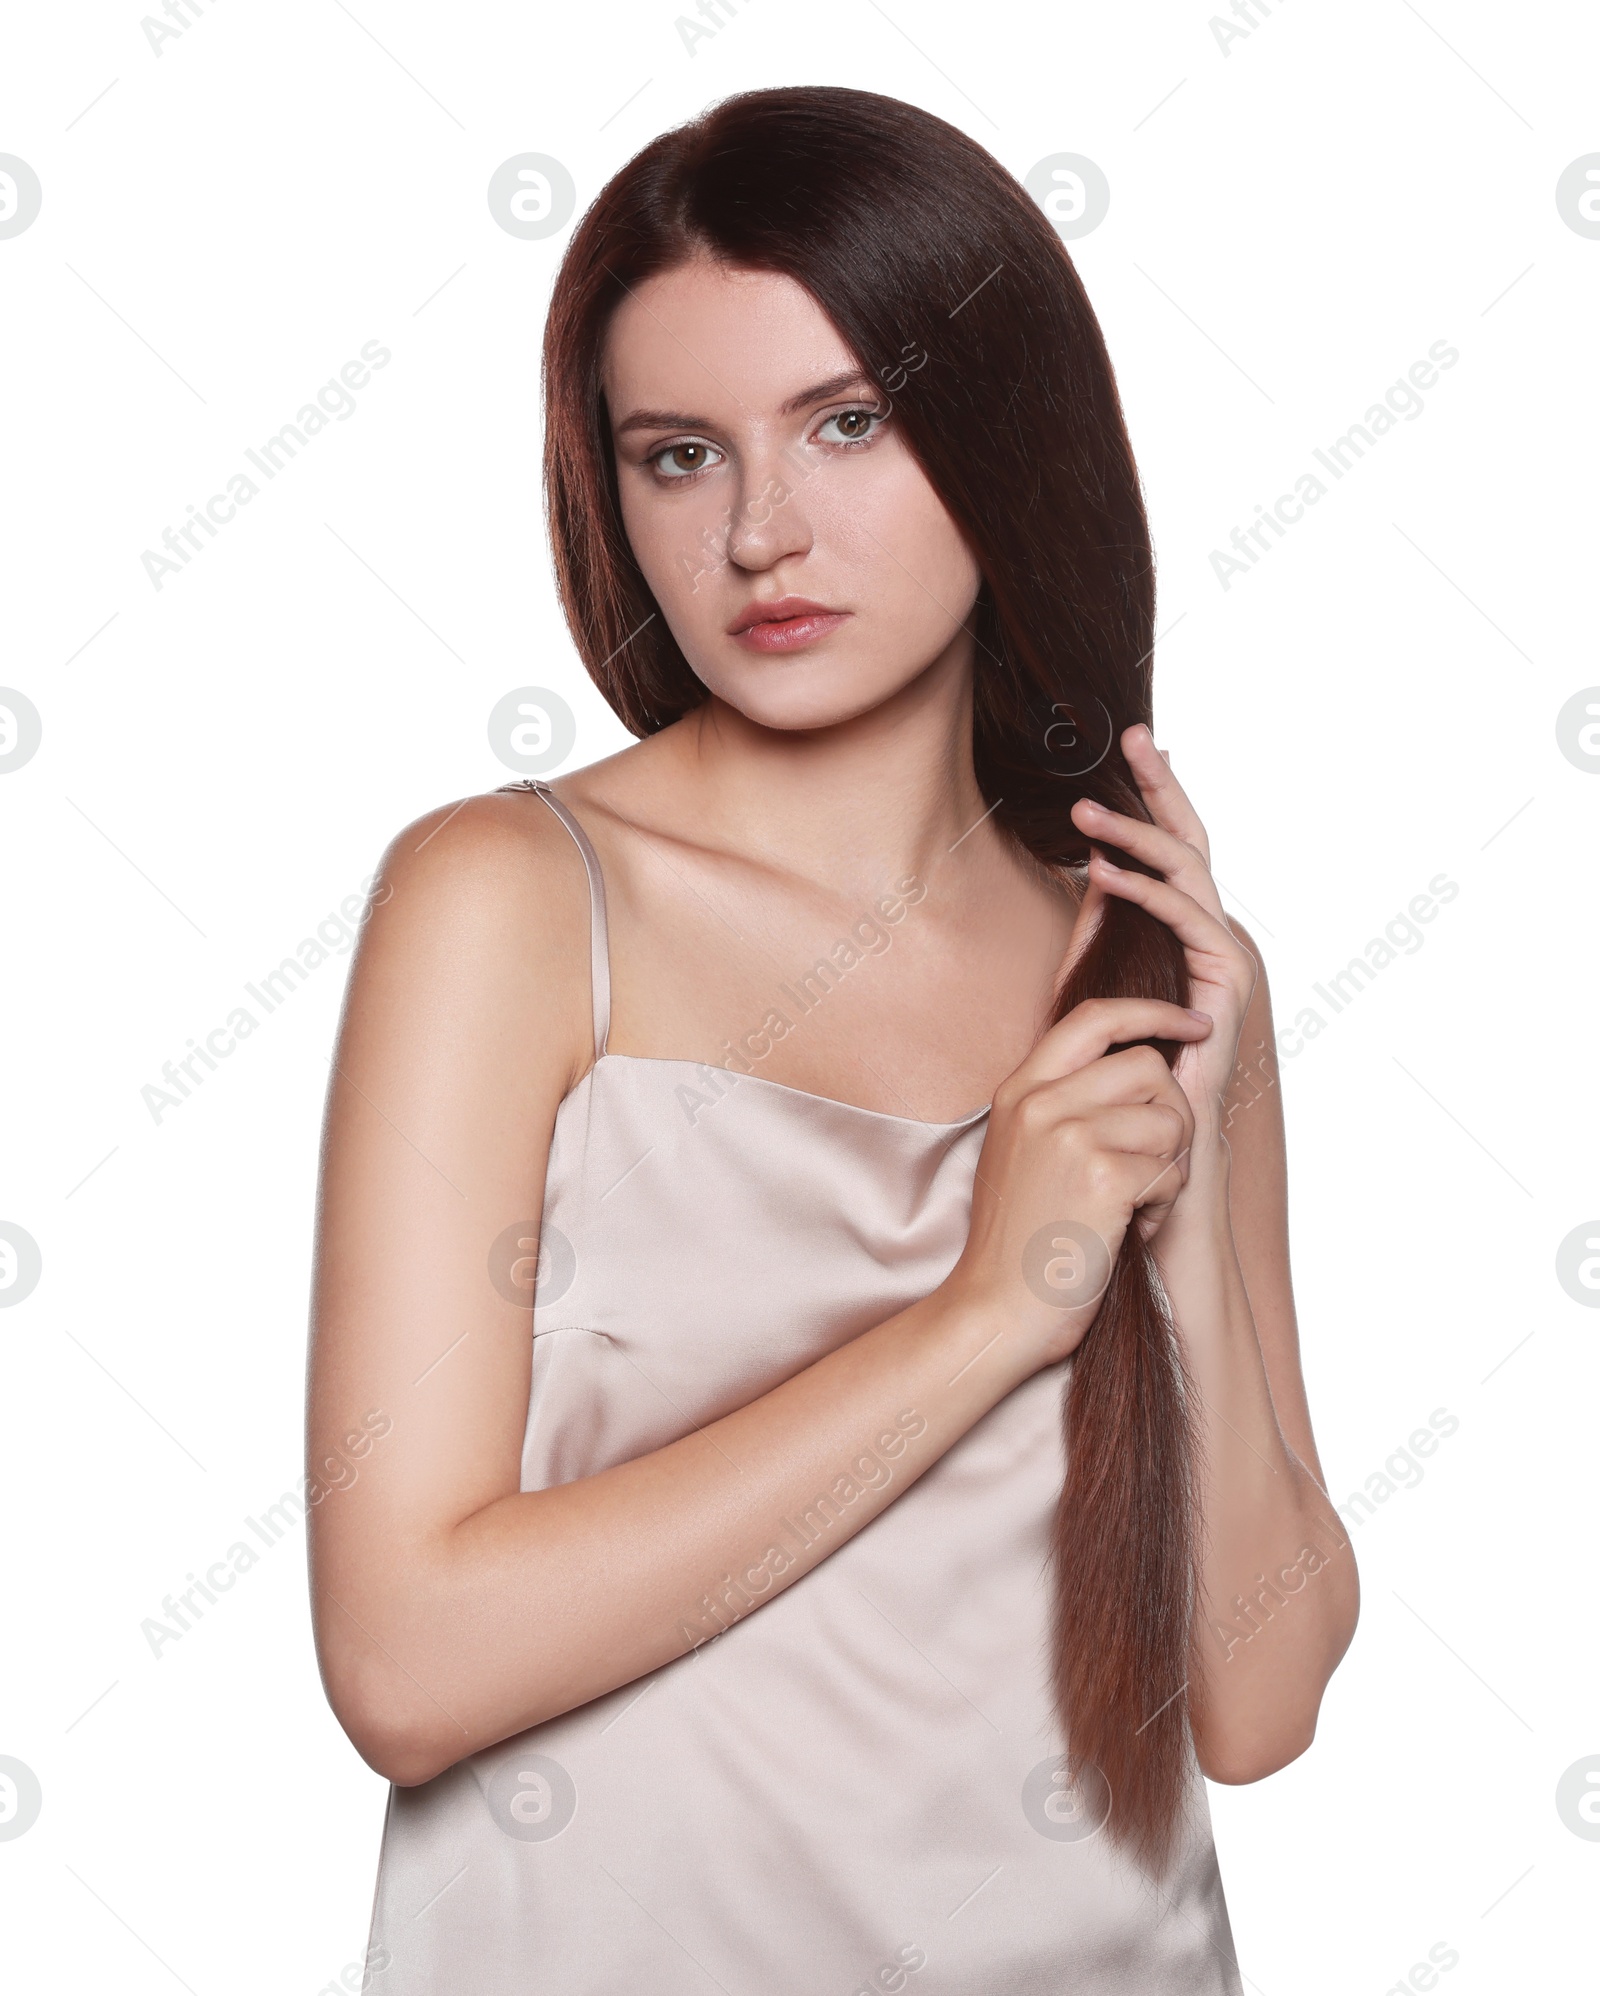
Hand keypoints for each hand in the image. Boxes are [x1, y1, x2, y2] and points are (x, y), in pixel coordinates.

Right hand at [940, 996, 1210, 1372]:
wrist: (996, 1311)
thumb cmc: (1020, 1240)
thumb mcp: (1020, 1150)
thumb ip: (1061, 1100)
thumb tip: (1139, 1060)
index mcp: (1019, 1090)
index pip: (1096, 1017)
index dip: (1154, 1012)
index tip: (1194, 1023)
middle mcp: (1040, 1102)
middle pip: (1149, 1066)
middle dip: (1170, 1114)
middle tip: (1151, 1163)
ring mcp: (1069, 1135)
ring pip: (1170, 1118)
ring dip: (1169, 1165)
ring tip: (1129, 1203)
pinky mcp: (1102, 1176)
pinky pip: (1173, 1169)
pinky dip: (1164, 1204)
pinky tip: (1128, 1227)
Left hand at [1064, 723, 1257, 1158]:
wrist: (1162, 1141)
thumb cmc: (1126, 1070)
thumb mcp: (1098, 980)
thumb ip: (1100, 925)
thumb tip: (1085, 870)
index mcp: (1186, 928)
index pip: (1173, 848)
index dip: (1156, 796)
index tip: (1131, 747)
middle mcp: (1212, 934)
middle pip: (1193, 841)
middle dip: (1163, 786)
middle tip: (1134, 736)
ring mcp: (1224, 956)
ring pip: (1189, 873)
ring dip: (1134, 834)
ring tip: (1083, 810)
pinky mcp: (1225, 983)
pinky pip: (1187, 921)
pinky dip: (1145, 891)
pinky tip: (1101, 871)